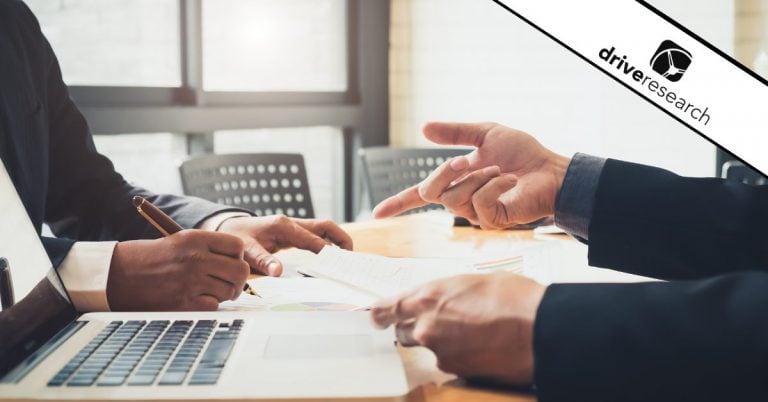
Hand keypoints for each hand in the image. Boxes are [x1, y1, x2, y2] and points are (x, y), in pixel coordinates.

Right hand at [107, 230, 249, 310]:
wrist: (117, 274)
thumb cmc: (150, 258)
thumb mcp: (180, 241)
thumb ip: (208, 249)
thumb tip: (239, 263)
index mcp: (196, 238)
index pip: (237, 247)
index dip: (237, 257)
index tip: (230, 263)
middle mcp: (196, 258)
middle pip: (241, 271)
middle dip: (238, 280)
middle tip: (228, 283)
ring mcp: (191, 281)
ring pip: (229, 291)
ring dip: (223, 294)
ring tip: (208, 290)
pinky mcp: (184, 303)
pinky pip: (214, 306)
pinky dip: (208, 305)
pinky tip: (195, 299)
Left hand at [217, 215, 353, 275]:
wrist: (228, 228)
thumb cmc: (237, 238)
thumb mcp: (247, 251)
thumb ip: (263, 261)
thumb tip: (279, 272)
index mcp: (284, 226)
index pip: (313, 239)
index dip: (328, 251)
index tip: (339, 263)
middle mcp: (292, 223)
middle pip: (325, 226)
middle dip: (341, 239)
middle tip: (351, 258)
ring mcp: (295, 226)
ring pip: (324, 229)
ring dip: (337, 241)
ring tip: (347, 259)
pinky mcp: (294, 232)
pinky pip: (316, 235)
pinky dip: (328, 244)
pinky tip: (332, 257)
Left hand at [371, 272, 545, 384]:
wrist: (538, 329)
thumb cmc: (512, 298)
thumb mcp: (473, 281)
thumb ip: (448, 293)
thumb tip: (444, 300)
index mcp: (427, 296)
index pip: (385, 309)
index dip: (380, 315)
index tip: (377, 318)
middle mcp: (426, 326)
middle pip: (404, 333)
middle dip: (416, 328)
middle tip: (443, 322)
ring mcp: (439, 351)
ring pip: (430, 348)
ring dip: (443, 342)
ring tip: (473, 333)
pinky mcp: (455, 371)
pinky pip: (449, 362)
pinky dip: (460, 355)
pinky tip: (482, 346)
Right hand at [372, 122, 570, 228]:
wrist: (550, 169)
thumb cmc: (522, 154)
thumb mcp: (484, 134)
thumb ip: (454, 133)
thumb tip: (424, 128)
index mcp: (455, 181)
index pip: (419, 195)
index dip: (397, 204)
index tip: (376, 214)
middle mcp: (461, 200)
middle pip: (429, 193)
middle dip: (443, 172)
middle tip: (465, 161)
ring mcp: (476, 214)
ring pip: (455, 197)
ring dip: (478, 177)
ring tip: (499, 170)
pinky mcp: (492, 221)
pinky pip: (478, 204)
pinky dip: (494, 186)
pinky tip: (508, 181)